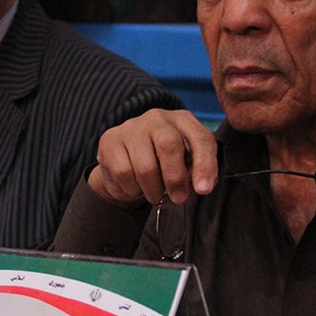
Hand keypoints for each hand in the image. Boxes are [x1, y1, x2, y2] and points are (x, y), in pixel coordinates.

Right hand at [88, 108, 217, 206]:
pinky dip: (131, 189)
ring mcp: (132, 126)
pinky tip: (135, 186)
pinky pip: (123, 173)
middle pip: (169, 146)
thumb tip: (202, 186)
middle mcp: (158, 118)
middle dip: (175, 179)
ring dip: (152, 190)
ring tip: (154, 193)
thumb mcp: (187, 165)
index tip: (203, 190)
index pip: (200, 139)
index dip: (205, 166)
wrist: (127, 161)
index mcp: (183, 121)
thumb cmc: (165, 164)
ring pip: (145, 167)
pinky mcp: (110, 140)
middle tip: (177, 198)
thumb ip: (198, 173)